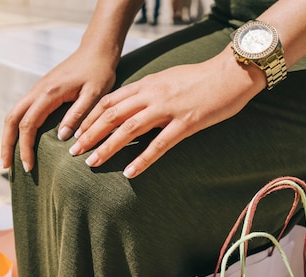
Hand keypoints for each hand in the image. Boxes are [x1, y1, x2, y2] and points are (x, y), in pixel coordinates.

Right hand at [0, 48, 116, 171]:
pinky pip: (23, 111)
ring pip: (14, 114)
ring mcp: (37, 90)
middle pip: (11, 119)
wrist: (97, 51)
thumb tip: (61, 137)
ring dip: (9, 136)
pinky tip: (22, 140)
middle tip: (6, 167)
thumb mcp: (95, 95)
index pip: (28, 125)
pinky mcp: (41, 91)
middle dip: (7, 144)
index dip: (25, 148)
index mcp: (49, 93)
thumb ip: (78, 114)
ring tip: (10, 158)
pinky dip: (18, 127)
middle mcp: (37, 91)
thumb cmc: (99, 72)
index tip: (29, 167)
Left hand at [68, 50, 264, 177]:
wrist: (231, 73)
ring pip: (128, 129)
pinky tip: (129, 173)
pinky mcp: (185, 123)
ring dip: (107, 147)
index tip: (78, 132)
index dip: (91, 117)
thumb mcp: (170, 79)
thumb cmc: (203, 78)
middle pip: (112, 115)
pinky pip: (159, 145)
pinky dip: (142, 160)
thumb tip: (136, 104)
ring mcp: (168, 109)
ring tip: (92, 163)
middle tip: (74, 151)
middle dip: (90, 133)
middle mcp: (152, 94)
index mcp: (148, 83)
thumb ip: (151, 91)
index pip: (111, 100)